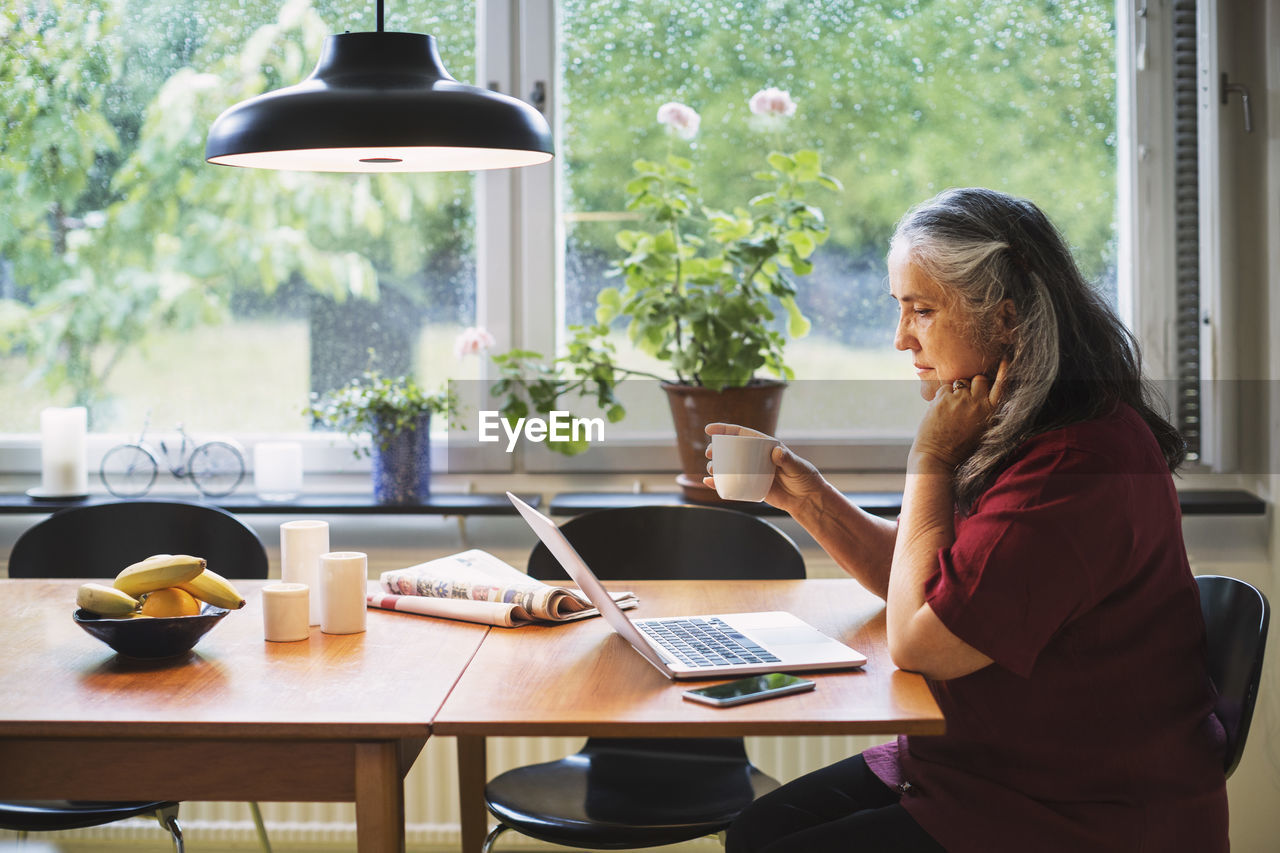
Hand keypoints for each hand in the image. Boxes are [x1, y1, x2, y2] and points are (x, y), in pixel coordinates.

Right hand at [702, 422, 826, 514]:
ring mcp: (752, 472)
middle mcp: (755, 457)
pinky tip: (709, 482)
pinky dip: (719, 484)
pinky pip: (731, 483)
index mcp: (765, 446)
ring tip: (712, 469)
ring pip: (729, 466)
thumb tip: (776, 452)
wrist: (806, 499)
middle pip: (731, 450)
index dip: (725, 430)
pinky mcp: (751, 487)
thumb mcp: (797, 466)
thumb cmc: (804, 478)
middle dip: (717, 449)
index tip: (710, 430)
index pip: (742, 434)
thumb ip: (787, 459)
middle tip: (709, 453)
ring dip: (717, 466)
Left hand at [910, 360, 1008, 470]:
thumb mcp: (982, 429)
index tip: (1006, 357)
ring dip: (957, 390)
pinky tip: (941, 411)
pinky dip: (943, 395)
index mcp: (991, 412)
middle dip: (974, 384)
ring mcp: (960, 399)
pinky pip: (945, 387)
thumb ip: (985, 409)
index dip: (1004, 370)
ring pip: (961, 382)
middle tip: (966, 399)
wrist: (937, 457)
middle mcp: (978, 403)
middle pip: (980, 378)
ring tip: (952, 410)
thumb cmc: (959, 447)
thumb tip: (983, 390)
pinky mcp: (943, 398)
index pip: (1002, 384)